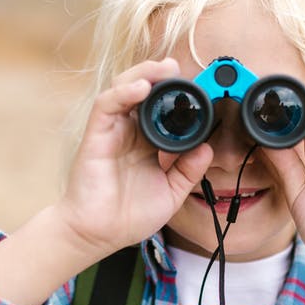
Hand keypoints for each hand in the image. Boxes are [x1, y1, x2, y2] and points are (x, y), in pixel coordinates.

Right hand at [55, 58, 213, 257]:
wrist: (99, 235)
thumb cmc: (128, 216)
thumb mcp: (171, 192)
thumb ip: (188, 170)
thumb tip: (208, 148)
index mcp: (147, 142)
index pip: (162, 108)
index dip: (178, 94)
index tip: (199, 88)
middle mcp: (129, 131)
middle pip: (143, 90)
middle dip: (160, 74)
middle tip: (180, 69)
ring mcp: (112, 131)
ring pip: (124, 88)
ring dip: (144, 73)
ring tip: (165, 69)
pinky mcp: (96, 135)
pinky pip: (107, 105)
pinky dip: (124, 92)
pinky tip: (141, 88)